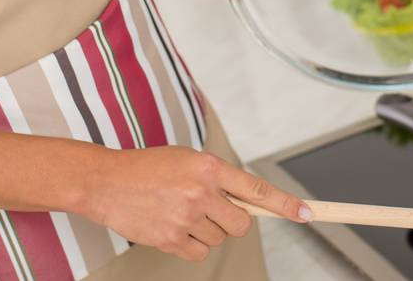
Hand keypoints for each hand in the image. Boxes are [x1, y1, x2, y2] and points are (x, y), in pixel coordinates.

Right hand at [80, 143, 310, 261]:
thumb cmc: (148, 168)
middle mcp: (201, 192)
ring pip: (219, 238)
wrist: (106, 182)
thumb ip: (217, 178)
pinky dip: (192, 245)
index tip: (306, 213)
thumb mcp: (187, 160)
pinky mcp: (171, 239)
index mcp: (208, 166)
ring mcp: (186, 218)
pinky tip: (174, 227)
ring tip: (181, 212)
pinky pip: (200, 252)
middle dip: (233, 220)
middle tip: (212, 210)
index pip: (255, 189)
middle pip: (241, 223)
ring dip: (208, 230)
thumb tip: (246, 202)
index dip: (284, 203)